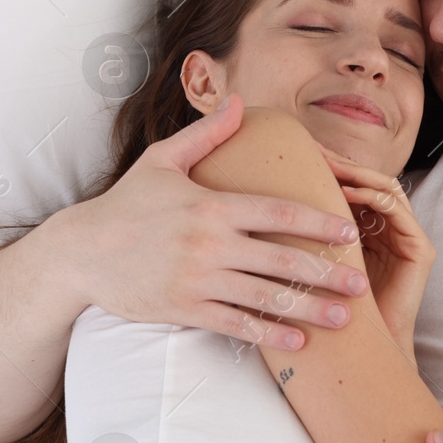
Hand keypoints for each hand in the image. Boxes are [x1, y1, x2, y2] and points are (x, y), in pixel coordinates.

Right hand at [61, 94, 367, 349]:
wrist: (80, 252)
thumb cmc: (125, 204)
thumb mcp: (162, 160)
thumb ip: (206, 134)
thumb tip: (240, 101)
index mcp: (212, 205)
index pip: (279, 212)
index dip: (319, 222)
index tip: (350, 231)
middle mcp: (210, 244)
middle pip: (282, 259)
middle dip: (328, 272)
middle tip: (361, 282)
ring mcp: (197, 280)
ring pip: (266, 297)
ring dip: (309, 308)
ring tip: (344, 317)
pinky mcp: (184, 309)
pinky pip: (235, 325)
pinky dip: (269, 334)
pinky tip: (298, 341)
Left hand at [317, 145, 433, 357]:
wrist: (359, 351)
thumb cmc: (328, 311)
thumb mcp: (310, 262)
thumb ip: (299, 234)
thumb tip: (256, 204)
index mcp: (366, 232)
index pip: (351, 186)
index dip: (328, 167)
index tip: (298, 153)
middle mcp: (389, 231)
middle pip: (369, 182)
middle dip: (342, 163)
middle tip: (314, 149)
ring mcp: (408, 238)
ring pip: (385, 189)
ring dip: (358, 174)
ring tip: (330, 165)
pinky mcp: (421, 250)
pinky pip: (399, 212)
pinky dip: (374, 197)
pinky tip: (350, 192)